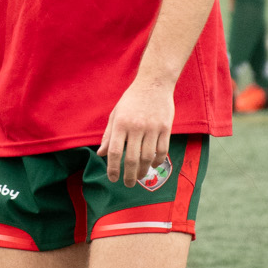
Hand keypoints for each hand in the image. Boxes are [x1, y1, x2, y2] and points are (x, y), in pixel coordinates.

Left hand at [98, 72, 174, 186]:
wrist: (154, 83)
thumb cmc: (132, 100)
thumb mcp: (116, 114)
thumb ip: (109, 136)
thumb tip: (101, 154)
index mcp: (121, 124)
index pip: (115, 152)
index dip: (113, 168)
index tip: (113, 179)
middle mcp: (136, 127)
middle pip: (132, 159)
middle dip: (129, 175)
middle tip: (128, 184)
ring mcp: (152, 128)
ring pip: (148, 157)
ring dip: (143, 170)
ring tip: (139, 176)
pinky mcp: (166, 127)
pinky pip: (162, 150)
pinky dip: (158, 161)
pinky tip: (153, 165)